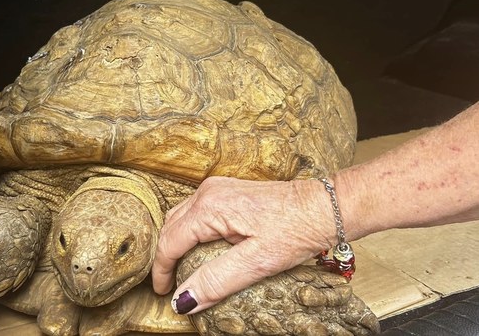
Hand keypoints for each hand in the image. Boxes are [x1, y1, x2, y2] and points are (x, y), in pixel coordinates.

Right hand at [152, 176, 334, 313]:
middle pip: (171, 226)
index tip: (164, 293)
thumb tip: (184, 300)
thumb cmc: (297, 229)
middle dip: (166, 256)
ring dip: (176, 242)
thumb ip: (216, 280)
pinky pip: (197, 211)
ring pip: (182, 217)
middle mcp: (208, 193)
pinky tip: (198, 248)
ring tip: (180, 269)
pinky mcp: (228, 192)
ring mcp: (218, 189)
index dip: (162, 270)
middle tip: (170, 284)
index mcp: (210, 207)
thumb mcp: (257, 262)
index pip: (170, 241)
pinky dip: (190, 232)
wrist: (325, 206)